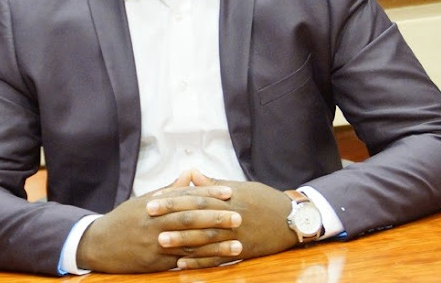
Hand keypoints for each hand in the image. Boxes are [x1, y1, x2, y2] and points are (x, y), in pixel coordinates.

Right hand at [76, 171, 242, 272]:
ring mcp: (156, 245)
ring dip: (216, 245)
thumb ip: (170, 189)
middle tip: (239, 216)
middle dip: (217, 218)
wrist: (98, 243)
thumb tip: (190, 173)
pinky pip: (181, 263)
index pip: (187, 197)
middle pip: (191, 219)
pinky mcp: (154, 264)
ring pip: (190, 244)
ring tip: (237, 245)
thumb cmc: (125, 219)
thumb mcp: (144, 199)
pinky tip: (217, 263)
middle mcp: (156, 223)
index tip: (229, 192)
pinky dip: (200, 263)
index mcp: (156, 204)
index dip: (209, 194)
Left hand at [153, 170, 296, 269]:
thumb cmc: (264, 199)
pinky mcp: (241, 251)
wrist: (291, 219)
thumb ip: (214, 184)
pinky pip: (217, 259)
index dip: (174, 198)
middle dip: (172, 216)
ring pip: (204, 238)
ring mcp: (236, 235)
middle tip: (149, 216)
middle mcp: (230, 215)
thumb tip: (192, 174)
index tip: (154, 198)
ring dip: (182, 241)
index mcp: (228, 197)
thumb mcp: (241, 187)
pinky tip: (181, 265)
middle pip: (197, 215)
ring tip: (160, 241)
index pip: (196, 196)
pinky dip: (199, 263)